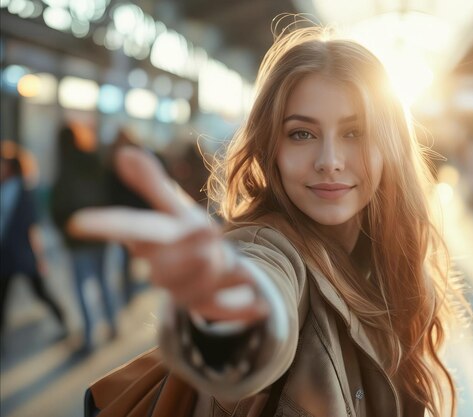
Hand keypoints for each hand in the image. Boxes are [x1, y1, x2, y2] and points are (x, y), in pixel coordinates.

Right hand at [67, 147, 268, 324]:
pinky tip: (260, 305)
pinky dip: (242, 309)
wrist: (211, 275)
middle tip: (209, 233)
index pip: (129, 230)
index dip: (106, 225)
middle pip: (164, 271)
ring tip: (238, 267)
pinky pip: (224, 313)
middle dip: (185, 254)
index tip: (78, 222)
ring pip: (194, 293)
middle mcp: (167, 270)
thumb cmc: (189, 237)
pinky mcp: (211, 308)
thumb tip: (124, 152)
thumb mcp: (175, 210)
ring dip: (216, 277)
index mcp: (157, 242)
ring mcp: (188, 292)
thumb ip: (153, 185)